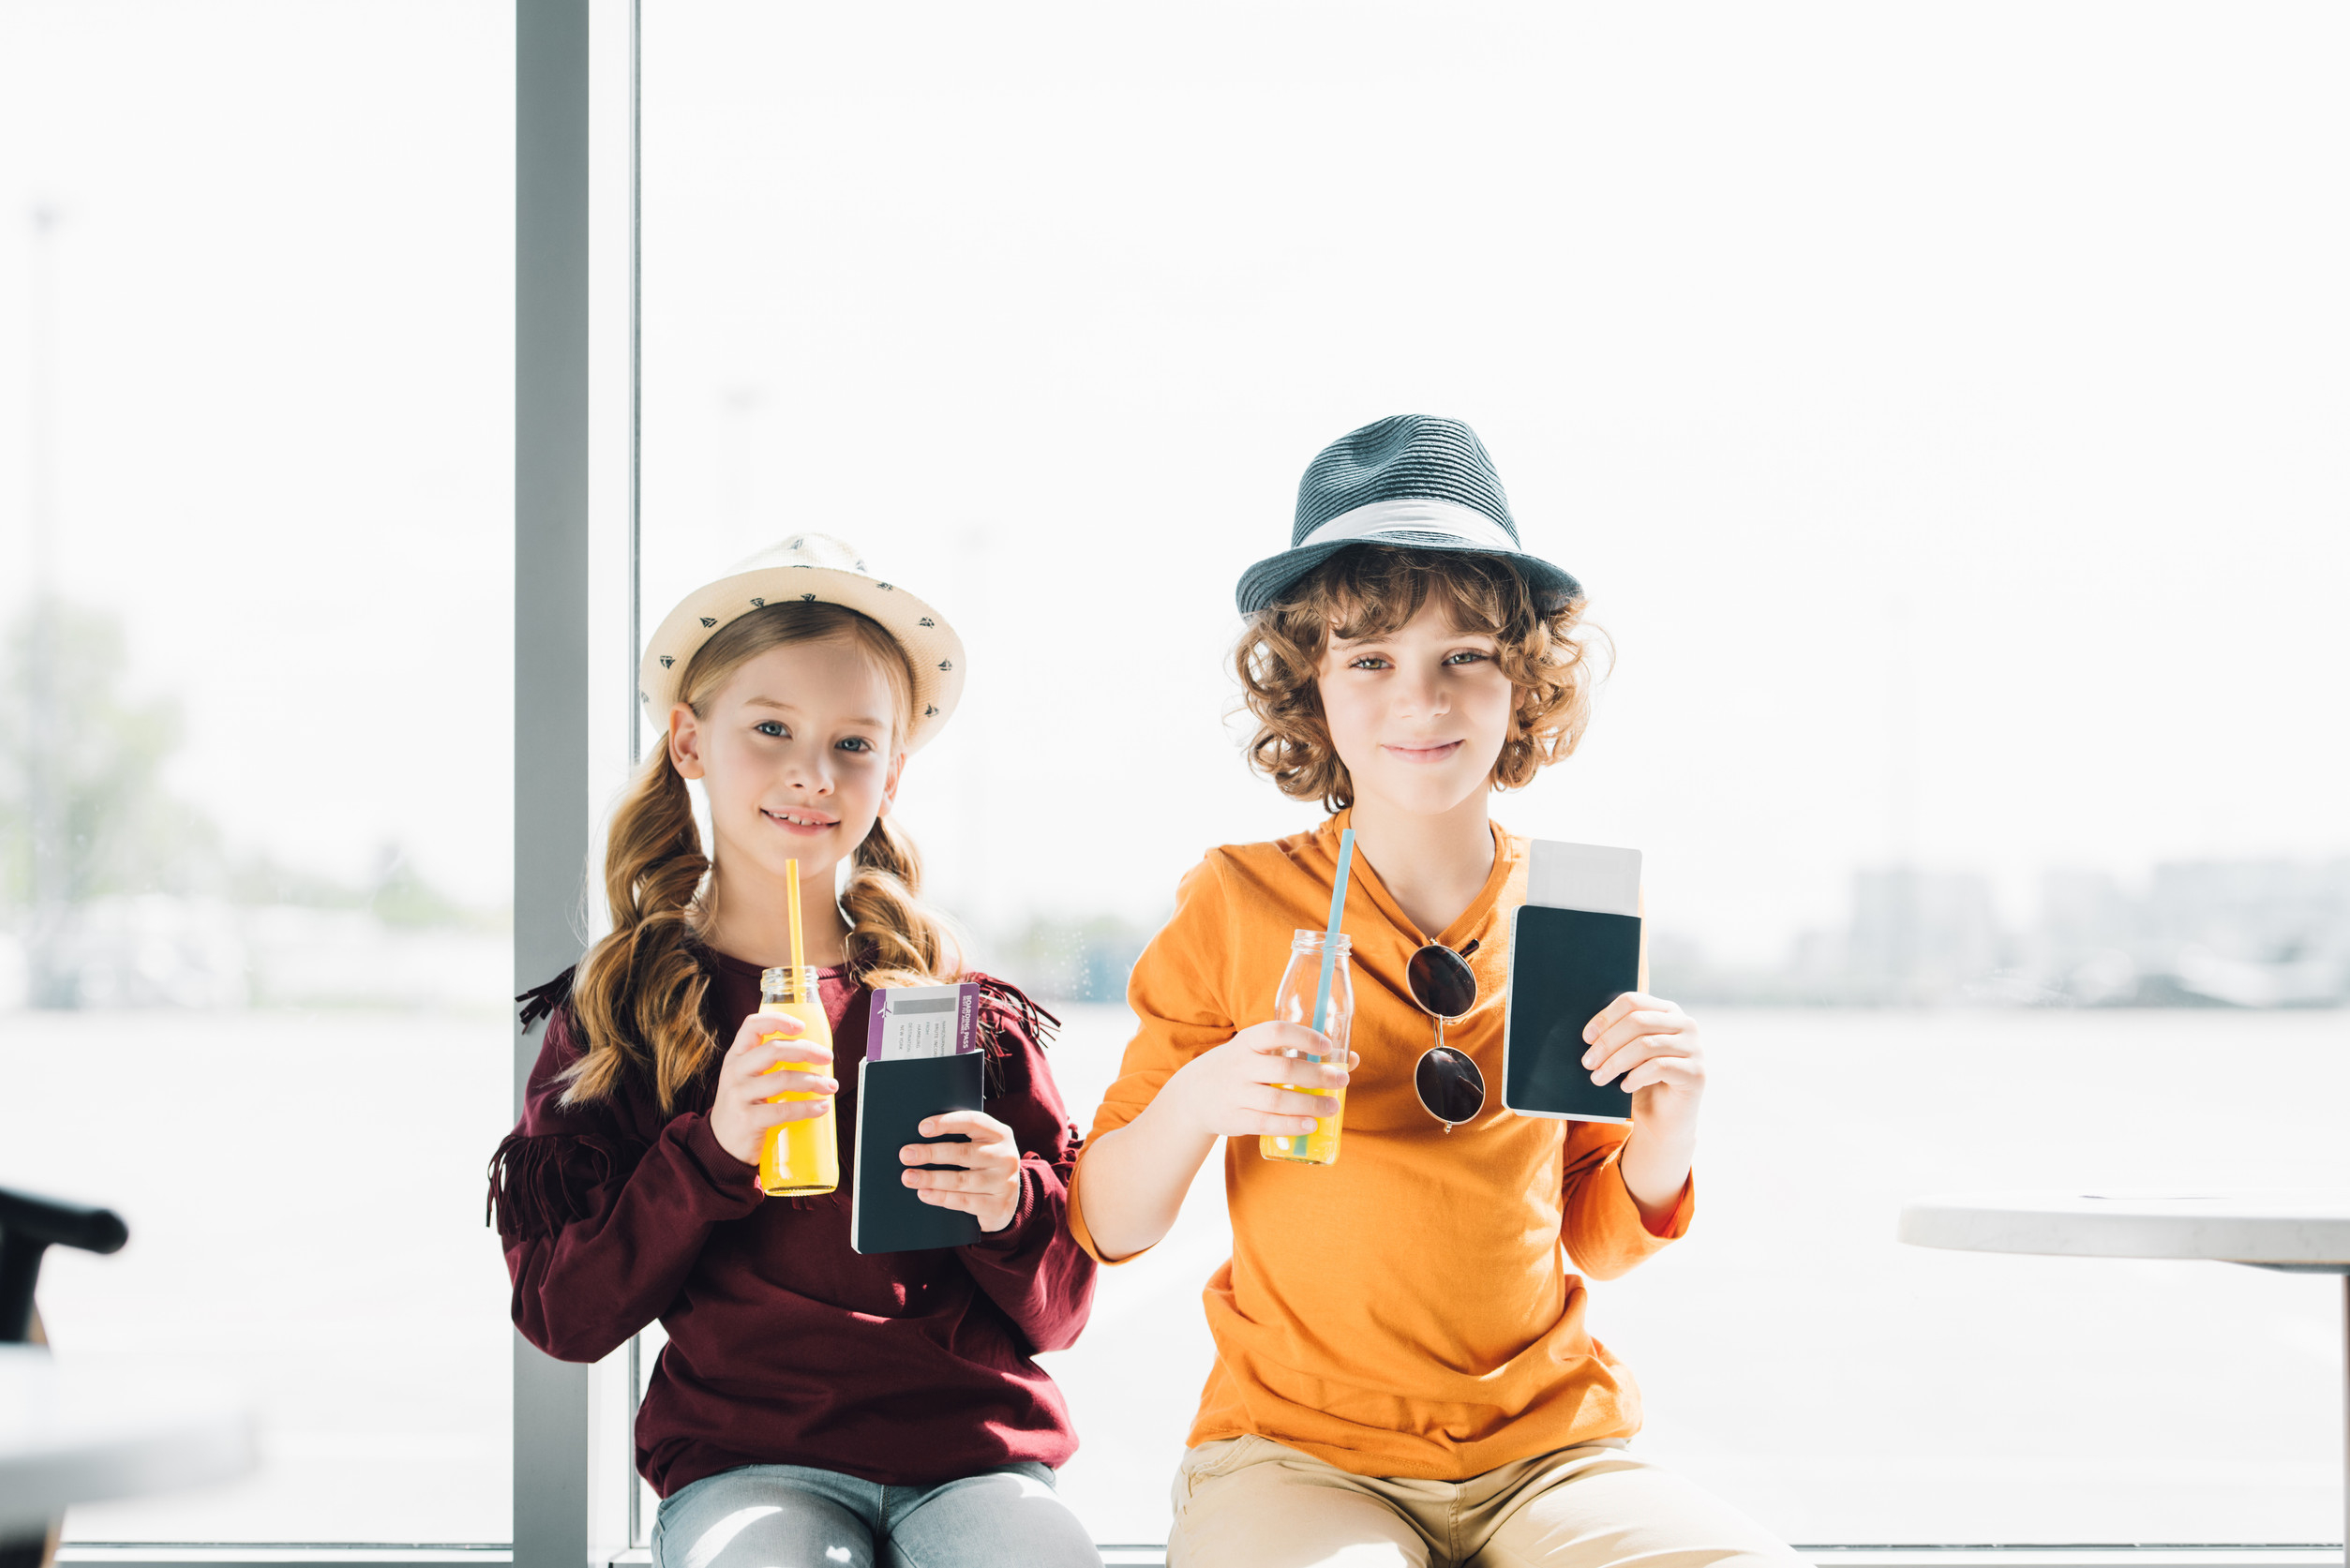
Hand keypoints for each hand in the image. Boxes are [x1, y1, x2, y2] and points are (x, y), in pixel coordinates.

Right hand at [708, 1011, 836, 1167]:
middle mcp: (735, 1072)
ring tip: (830, 1086)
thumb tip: (814, 1056)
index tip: (802, 1026)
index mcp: (736, 1057)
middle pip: (775, 1049)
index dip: (778, 1020)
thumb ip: (768, 1065)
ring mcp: (739, 1095)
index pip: (752, 1026)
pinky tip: (821, 1107)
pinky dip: (807, 1107)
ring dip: (813, 1081)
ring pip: (783, 1079)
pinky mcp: (747, 1120)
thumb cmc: (743, 1108)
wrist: (720, 1146)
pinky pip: (783, 1109)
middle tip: (828, 1058)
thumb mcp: (746, 1080)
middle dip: (807, 1050)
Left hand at [901, 1111, 1024, 1232]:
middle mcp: (1006, 1156)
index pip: (974, 1122)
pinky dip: (941, 1197)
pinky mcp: (998, 1206)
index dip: (947, 1123)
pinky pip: (964, 1201)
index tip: (922, 1128)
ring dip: (931, 1178)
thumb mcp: (983, 1147)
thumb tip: (921, 1136)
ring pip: (961, 1180)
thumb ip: (962, 1138)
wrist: (1009, 1201)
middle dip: (930, 1153)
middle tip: (906, 1155)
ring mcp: (1004, 1183)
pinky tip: (924, 1193)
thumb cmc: (985, 1166)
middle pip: (963, 1153)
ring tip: (909, 1177)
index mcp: (1000, 1134)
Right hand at [1164, 1021, 1357, 1140]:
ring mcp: (1235, 1093)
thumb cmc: (1241, 1069)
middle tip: (1342, 1081)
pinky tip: (1310, 1126)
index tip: (1328, 1046)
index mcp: (1248, 1042)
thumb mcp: (1260, 1053)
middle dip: (1317, 1075)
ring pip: (1277, 1099)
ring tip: (1332, 1107)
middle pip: (1283, 1069)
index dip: (1303, 1037)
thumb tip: (1352, 1060)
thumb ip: (1299, 1054)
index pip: (1276, 1032)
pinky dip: (1290, 1126)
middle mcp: (1240, 1065)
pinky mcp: (1234, 1118)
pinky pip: (1265, 1123)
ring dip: (1309, 1103)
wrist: (1194, 1095)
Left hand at [1581, 991, 1705, 1137]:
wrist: (1664, 1120)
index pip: (1632, 1002)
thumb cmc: (1642, 1082)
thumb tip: (1589, 1033)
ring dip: (1616, 1062)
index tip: (1587, 1037)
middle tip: (1588, 1062)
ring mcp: (1695, 1048)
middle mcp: (1686, 1024)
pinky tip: (1624, 1086)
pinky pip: (1660, 1067)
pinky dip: (1636, 1076)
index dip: (1606, 1017)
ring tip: (1598, 1077)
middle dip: (1607, 1043)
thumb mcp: (1628, 1054)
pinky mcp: (1697, 1072)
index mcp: (1667, 1011)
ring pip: (1646, 1045)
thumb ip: (1618, 1036)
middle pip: (1637, 1022)